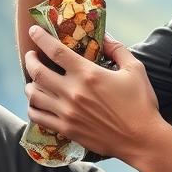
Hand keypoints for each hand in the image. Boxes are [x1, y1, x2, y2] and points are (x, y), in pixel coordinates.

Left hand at [22, 26, 164, 164]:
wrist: (141, 140)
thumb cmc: (141, 103)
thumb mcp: (135, 69)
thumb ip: (117, 49)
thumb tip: (104, 35)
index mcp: (87, 74)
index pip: (55, 51)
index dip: (41, 38)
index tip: (34, 31)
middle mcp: (72, 92)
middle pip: (37, 72)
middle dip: (30, 60)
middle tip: (31, 55)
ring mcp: (67, 112)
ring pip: (33, 95)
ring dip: (29, 84)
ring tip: (32, 80)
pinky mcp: (66, 129)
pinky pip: (38, 117)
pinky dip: (32, 108)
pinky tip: (36, 103)